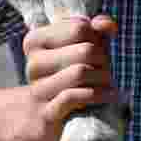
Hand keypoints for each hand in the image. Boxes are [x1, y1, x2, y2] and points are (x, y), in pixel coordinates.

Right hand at [20, 15, 119, 140]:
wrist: (43, 114)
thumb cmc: (68, 73)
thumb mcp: (81, 46)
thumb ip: (96, 29)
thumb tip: (108, 25)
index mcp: (35, 41)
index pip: (80, 28)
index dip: (96, 38)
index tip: (96, 49)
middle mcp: (33, 63)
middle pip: (86, 50)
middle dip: (103, 59)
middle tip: (104, 69)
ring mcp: (38, 89)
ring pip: (80, 72)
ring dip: (103, 78)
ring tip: (106, 83)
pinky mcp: (47, 113)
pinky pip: (73, 97)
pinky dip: (97, 95)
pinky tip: (108, 96)